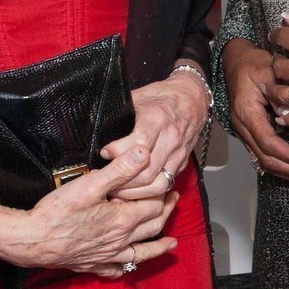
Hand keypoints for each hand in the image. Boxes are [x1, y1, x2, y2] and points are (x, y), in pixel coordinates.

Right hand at [0, 147, 178, 277]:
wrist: (30, 240)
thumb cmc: (58, 212)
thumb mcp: (90, 184)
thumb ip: (120, 169)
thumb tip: (144, 153)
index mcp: (122, 220)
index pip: (153, 206)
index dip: (163, 195)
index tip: (168, 185)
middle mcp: (119, 240)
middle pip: (151, 227)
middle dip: (165, 213)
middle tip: (174, 202)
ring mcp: (105, 255)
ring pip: (140, 253)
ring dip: (157, 247)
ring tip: (170, 244)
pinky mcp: (90, 264)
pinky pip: (114, 269)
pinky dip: (125, 267)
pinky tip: (126, 266)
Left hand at [101, 73, 208, 201]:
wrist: (193, 99)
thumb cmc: (163, 96)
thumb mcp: (139, 96)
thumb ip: (120, 112)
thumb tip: (95, 123)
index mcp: (157, 118)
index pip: (138, 143)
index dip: (117, 152)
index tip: (104, 153)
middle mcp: (170, 138)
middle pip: (145, 171)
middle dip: (122, 180)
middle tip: (104, 179)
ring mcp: (178, 153)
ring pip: (155, 183)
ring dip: (134, 192)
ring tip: (116, 190)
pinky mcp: (181, 163)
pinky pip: (165, 185)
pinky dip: (148, 192)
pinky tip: (133, 192)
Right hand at [222, 38, 288, 189]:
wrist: (235, 60)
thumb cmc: (252, 64)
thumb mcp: (267, 70)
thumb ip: (279, 92)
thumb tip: (288, 114)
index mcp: (247, 114)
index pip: (269, 143)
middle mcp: (244, 129)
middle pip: (268, 160)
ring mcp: (246, 134)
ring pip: (267, 163)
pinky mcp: (253, 135)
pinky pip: (267, 157)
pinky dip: (285, 168)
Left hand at [268, 12, 288, 127]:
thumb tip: (288, 19)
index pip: (282, 39)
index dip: (276, 36)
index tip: (276, 36)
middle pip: (280, 68)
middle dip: (275, 63)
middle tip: (277, 61)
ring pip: (286, 95)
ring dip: (275, 91)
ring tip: (272, 88)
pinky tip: (282, 117)